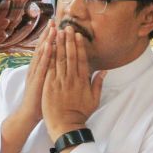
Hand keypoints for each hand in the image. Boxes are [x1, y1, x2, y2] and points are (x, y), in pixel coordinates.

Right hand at [13, 22, 53, 127]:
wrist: (29, 114)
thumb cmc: (40, 100)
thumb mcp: (45, 83)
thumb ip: (50, 72)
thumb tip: (56, 63)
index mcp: (39, 69)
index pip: (46, 50)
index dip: (50, 38)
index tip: (56, 26)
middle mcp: (36, 68)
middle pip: (42, 48)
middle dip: (48, 34)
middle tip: (54, 20)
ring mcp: (35, 73)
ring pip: (41, 54)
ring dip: (47, 40)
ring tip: (52, 28)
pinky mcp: (37, 80)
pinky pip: (42, 65)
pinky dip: (45, 54)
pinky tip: (48, 45)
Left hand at [42, 26, 103, 143]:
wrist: (65, 125)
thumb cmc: (80, 114)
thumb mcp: (94, 99)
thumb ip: (98, 83)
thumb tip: (105, 71)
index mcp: (82, 81)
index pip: (81, 59)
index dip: (79, 46)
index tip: (77, 35)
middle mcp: (71, 79)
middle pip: (70, 56)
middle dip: (68, 41)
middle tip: (66, 27)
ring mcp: (59, 82)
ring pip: (59, 59)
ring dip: (58, 45)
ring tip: (57, 33)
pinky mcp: (49, 85)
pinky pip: (49, 68)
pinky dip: (48, 57)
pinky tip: (47, 47)